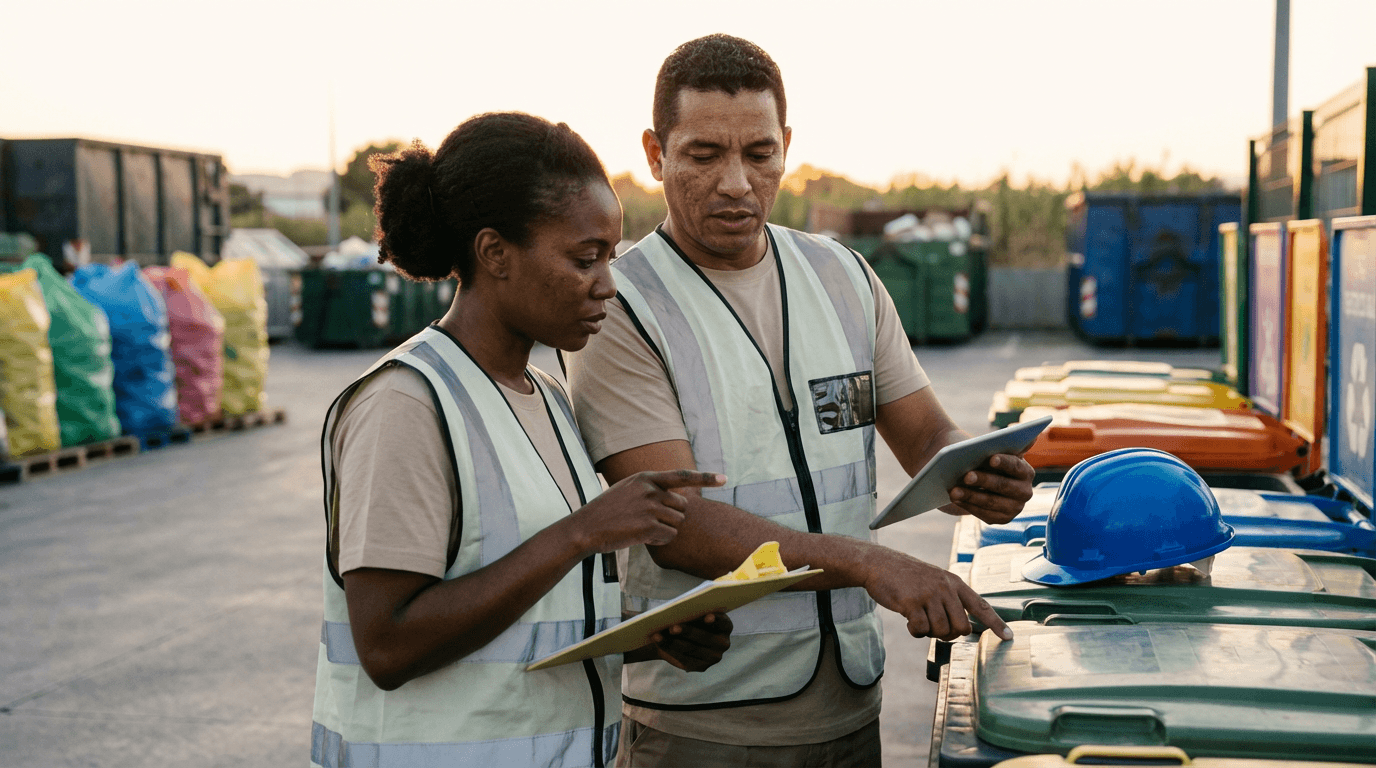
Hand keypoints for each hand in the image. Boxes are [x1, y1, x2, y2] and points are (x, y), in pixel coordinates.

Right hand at [570, 470, 725, 553]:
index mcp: (646, 478)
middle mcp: (650, 490)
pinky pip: (669, 536)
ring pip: (677, 522)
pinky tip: (643, 538)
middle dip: (672, 515)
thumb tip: (678, 499)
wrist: (586, 527)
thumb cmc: (607, 510)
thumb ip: (651, 489)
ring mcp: (650, 508)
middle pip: (682, 505)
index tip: (724, 479)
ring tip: (642, 528)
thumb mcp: (627, 489)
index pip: (682, 475)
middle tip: (650, 520)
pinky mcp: (648, 527)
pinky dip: (660, 540)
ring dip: (665, 529)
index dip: (706, 477)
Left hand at [645, 612, 732, 671]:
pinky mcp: (700, 666)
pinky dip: (668, 648)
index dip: (716, 620)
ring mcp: (713, 657)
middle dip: (688, 632)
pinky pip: (683, 658)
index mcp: (726, 626)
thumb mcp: (693, 613)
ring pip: (691, 648)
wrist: (681, 636)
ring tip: (658, 634)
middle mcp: (723, 643)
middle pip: (705, 637)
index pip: (723, 623)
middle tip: (673, 627)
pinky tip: (658, 640)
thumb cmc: (689, 619)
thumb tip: (678, 613)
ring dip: (673, 641)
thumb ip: (692, 612)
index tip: (707, 617)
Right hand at [860, 547, 1011, 641]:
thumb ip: (950, 600)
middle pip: (961, 627)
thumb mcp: (934, 581)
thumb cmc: (906, 576)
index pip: (981, 606)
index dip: (996, 623)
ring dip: (929, 633)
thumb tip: (961, 629)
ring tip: (918, 619)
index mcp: (954, 582)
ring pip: (941, 631)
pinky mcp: (911, 602)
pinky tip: (908, 621)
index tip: (1010, 637)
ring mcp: (929, 594)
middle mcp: (945, 588)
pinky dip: (915, 632)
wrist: (879, 563)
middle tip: (934, 626)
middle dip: (949, 634)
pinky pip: (921, 630)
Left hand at [943, 453, 1033, 524]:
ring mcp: (1015, 507)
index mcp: (1025, 471)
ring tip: (954, 491)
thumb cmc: (987, 463)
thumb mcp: (993, 452)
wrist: (982, 482)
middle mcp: (1024, 492)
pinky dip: (968, 505)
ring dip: (971, 496)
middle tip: (966, 476)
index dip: (1004, 462)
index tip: (991, 459)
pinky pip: (985, 514)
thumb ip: (1002, 445)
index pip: (1016, 466)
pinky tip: (956, 499)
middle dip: (984, 480)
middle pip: (1003, 485)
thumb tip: (1017, 439)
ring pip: (991, 502)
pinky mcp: (1003, 519)